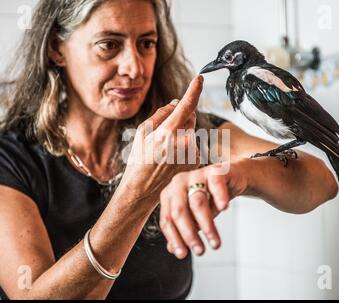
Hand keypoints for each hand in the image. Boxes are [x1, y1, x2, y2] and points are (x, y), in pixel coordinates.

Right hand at [119, 75, 203, 205]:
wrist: (142, 189)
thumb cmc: (139, 159)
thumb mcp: (142, 132)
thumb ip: (161, 114)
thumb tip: (177, 102)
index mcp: (168, 132)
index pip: (186, 105)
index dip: (194, 89)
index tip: (200, 78)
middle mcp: (182, 142)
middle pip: (190, 116)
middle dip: (181, 117)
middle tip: (165, 131)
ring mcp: (191, 153)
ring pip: (191, 130)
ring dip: (182, 132)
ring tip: (167, 149)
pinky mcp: (195, 161)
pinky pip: (193, 143)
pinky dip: (185, 144)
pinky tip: (173, 157)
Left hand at [159, 160, 249, 258]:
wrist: (231, 179)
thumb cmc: (209, 198)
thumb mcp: (195, 217)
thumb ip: (183, 230)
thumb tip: (173, 250)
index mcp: (169, 195)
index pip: (167, 219)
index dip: (174, 238)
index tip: (183, 255)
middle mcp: (179, 183)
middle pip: (179, 211)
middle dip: (189, 234)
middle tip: (200, 251)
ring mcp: (196, 175)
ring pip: (198, 202)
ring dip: (207, 225)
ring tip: (215, 242)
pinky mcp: (215, 171)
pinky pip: (216, 184)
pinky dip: (219, 196)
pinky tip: (224, 209)